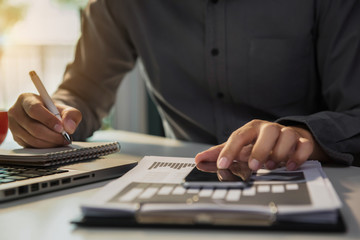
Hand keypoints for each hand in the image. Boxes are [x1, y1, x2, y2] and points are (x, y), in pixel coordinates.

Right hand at [8, 93, 81, 147]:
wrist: (48, 117)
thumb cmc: (55, 111)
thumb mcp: (66, 109)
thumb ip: (71, 115)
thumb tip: (69, 127)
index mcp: (26, 99)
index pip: (34, 109)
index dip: (48, 120)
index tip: (61, 127)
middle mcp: (16, 112)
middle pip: (33, 127)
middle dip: (52, 135)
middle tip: (65, 138)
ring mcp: (14, 126)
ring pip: (32, 139)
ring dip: (50, 143)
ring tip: (61, 141)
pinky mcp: (16, 137)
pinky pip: (30, 146)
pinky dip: (44, 147)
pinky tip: (53, 143)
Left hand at [195, 120, 326, 170]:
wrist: (288, 139)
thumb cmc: (260, 144)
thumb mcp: (240, 148)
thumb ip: (220, 154)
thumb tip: (199, 160)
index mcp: (251, 129)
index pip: (238, 136)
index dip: (229, 151)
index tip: (221, 165)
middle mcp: (269, 129)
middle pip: (266, 132)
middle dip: (260, 150)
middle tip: (253, 166)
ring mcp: (287, 134)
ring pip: (287, 136)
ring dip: (279, 153)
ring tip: (272, 166)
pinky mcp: (302, 141)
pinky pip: (303, 145)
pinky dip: (298, 156)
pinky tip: (290, 166)